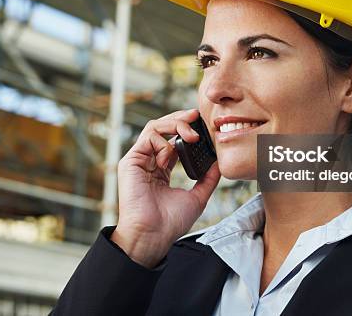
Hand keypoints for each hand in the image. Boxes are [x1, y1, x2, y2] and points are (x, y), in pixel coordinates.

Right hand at [111, 108, 219, 267]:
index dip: (187, 129)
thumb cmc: (171, 223)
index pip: (174, 140)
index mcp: (161, 170)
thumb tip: (220, 163)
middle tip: (197, 116)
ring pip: (155, 127)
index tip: (204, 125)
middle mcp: (149, 162)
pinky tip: (171, 156)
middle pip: (163, 129)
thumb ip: (208, 179)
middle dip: (181, 119)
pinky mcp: (131, 161)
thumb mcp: (197, 197)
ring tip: (192, 135)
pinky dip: (163, 140)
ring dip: (175, 125)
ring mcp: (139, 160)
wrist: (153, 235)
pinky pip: (147, 136)